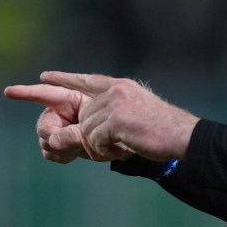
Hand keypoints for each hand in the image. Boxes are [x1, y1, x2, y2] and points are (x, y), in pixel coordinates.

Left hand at [5, 72, 199, 162]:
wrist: (182, 136)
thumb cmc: (165, 130)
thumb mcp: (140, 111)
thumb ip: (118, 109)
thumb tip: (93, 118)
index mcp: (122, 86)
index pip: (88, 80)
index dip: (65, 78)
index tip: (44, 76)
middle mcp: (117, 91)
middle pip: (85, 114)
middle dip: (93, 133)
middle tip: (114, 144)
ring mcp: (116, 104)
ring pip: (88, 129)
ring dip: (101, 144)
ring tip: (124, 145)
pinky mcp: (116, 120)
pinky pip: (94, 139)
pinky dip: (104, 149)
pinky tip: (122, 148)